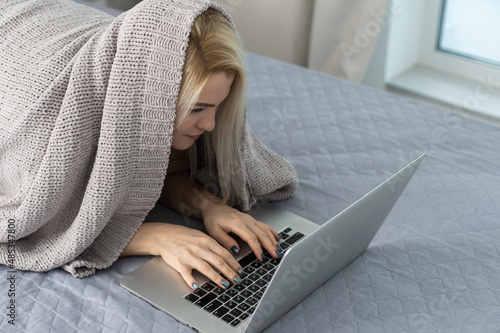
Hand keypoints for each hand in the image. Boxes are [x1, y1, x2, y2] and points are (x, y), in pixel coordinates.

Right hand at [122, 222, 244, 289]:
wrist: (164, 235)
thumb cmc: (184, 236)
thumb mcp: (201, 236)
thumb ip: (213, 246)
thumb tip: (228, 255)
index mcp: (206, 241)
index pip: (225, 254)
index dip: (235, 264)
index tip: (241, 272)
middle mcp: (199, 248)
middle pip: (219, 262)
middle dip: (230, 273)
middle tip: (238, 281)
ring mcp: (189, 256)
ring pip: (206, 268)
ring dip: (217, 278)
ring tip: (225, 285)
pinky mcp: (179, 263)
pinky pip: (187, 274)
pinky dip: (192, 281)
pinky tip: (197, 287)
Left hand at [201, 203, 282, 261]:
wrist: (214, 207)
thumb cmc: (213, 219)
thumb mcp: (214, 232)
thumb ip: (226, 241)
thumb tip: (236, 250)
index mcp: (237, 223)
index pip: (251, 237)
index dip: (257, 248)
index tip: (261, 257)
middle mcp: (246, 220)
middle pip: (261, 234)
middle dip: (270, 246)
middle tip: (276, 255)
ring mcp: (250, 219)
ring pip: (265, 230)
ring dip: (272, 240)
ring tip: (278, 250)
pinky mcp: (251, 220)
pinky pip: (264, 225)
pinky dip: (272, 232)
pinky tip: (277, 238)